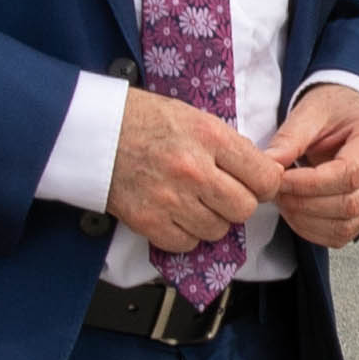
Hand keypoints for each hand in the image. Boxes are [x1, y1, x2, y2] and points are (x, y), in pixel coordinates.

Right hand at [107, 88, 288, 265]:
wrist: (94, 132)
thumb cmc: (141, 119)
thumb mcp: (193, 116)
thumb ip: (228, 145)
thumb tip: (259, 170)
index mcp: (209, 137)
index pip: (265, 177)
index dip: (265, 184)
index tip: (257, 184)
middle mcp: (194, 170)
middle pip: (244, 209)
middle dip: (237, 203)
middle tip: (222, 193)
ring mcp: (171, 198)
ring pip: (217, 229)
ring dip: (211, 219)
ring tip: (193, 200)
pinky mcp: (149, 221)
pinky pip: (187, 243)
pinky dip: (184, 233)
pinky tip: (174, 213)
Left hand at [261, 79, 358, 247]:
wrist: (349, 110)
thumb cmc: (337, 107)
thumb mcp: (310, 111)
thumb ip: (291, 137)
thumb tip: (269, 163)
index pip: (349, 174)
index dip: (310, 184)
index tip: (282, 179)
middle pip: (349, 204)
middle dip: (305, 204)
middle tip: (276, 191)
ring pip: (347, 225)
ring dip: (307, 220)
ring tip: (284, 201)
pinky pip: (344, 233)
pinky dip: (315, 230)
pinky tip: (296, 214)